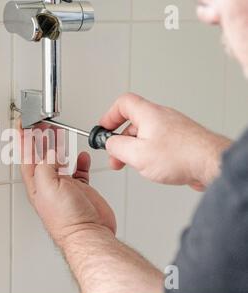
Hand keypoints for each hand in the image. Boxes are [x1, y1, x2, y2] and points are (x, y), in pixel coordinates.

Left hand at [20, 130, 116, 246]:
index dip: (23, 140)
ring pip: (59, 161)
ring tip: (59, 132)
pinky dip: (80, 161)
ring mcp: (65, 187)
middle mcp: (49, 185)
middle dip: (40, 138)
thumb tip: (48, 153)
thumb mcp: (49, 186)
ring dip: (58, 146)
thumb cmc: (68, 219)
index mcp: (37, 184)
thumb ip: (46, 166)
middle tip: (41, 124)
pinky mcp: (81, 190)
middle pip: (42, 156)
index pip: (26, 157)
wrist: (89, 234)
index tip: (22, 125)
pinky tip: (81, 156)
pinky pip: (79, 171)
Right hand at [100, 93, 231, 189]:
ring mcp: (172, 128)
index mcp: (148, 114)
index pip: (123, 103)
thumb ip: (116, 147)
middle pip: (132, 122)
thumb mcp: (137, 154)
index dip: (109, 115)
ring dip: (134, 149)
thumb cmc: (181, 156)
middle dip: (120, 140)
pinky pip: (158, 143)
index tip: (103, 130)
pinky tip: (152, 167)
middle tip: (115, 156)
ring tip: (134, 165)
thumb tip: (109, 144)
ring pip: (145, 134)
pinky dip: (148, 153)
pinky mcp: (180, 140)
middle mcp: (161, 117)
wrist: (211, 164)